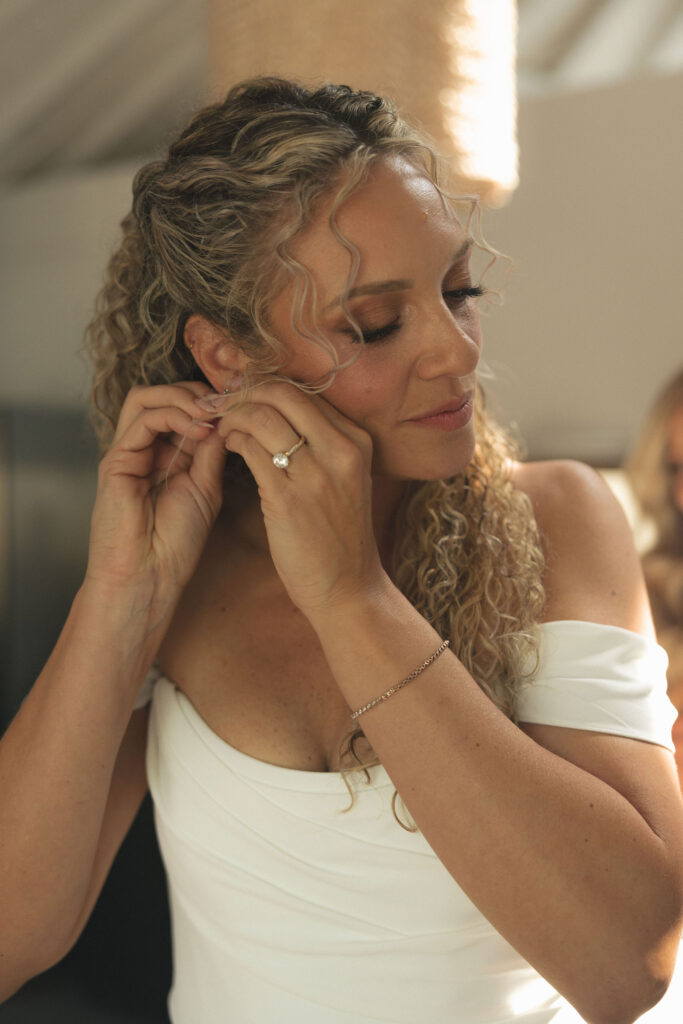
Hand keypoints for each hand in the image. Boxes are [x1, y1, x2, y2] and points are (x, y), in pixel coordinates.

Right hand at [85, 383, 226, 609]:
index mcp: (167, 454)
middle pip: (162, 396)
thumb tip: (227, 415)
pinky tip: (199, 429)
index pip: (182, 408)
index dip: (211, 402)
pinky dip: (173, 415)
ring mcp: (128, 451)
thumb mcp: (206, 487)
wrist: (150, 575)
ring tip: (212, 413)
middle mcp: (145, 448)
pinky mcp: (116, 459)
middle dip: (196, 392)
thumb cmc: (177, 542)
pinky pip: (142, 419)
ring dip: (184, 398)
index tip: (240, 407)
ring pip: (147, 398)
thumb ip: (212, 451)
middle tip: (226, 403)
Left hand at [216, 382, 386, 617]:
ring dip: (231, 416)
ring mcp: (316, 474)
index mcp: (356, 440)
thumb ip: (321, 443)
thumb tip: (276, 411)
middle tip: (221, 405)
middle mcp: (341, 450)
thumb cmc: (339, 535)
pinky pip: (250, 450)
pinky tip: (227, 447)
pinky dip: (231, 441)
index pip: (303, 392)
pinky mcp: (288, 499)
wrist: (349, 588)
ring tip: (221, 427)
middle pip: (281, 393)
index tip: (242, 396)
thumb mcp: (344, 478)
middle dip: (243, 393)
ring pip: (261, 416)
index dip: (264, 387)